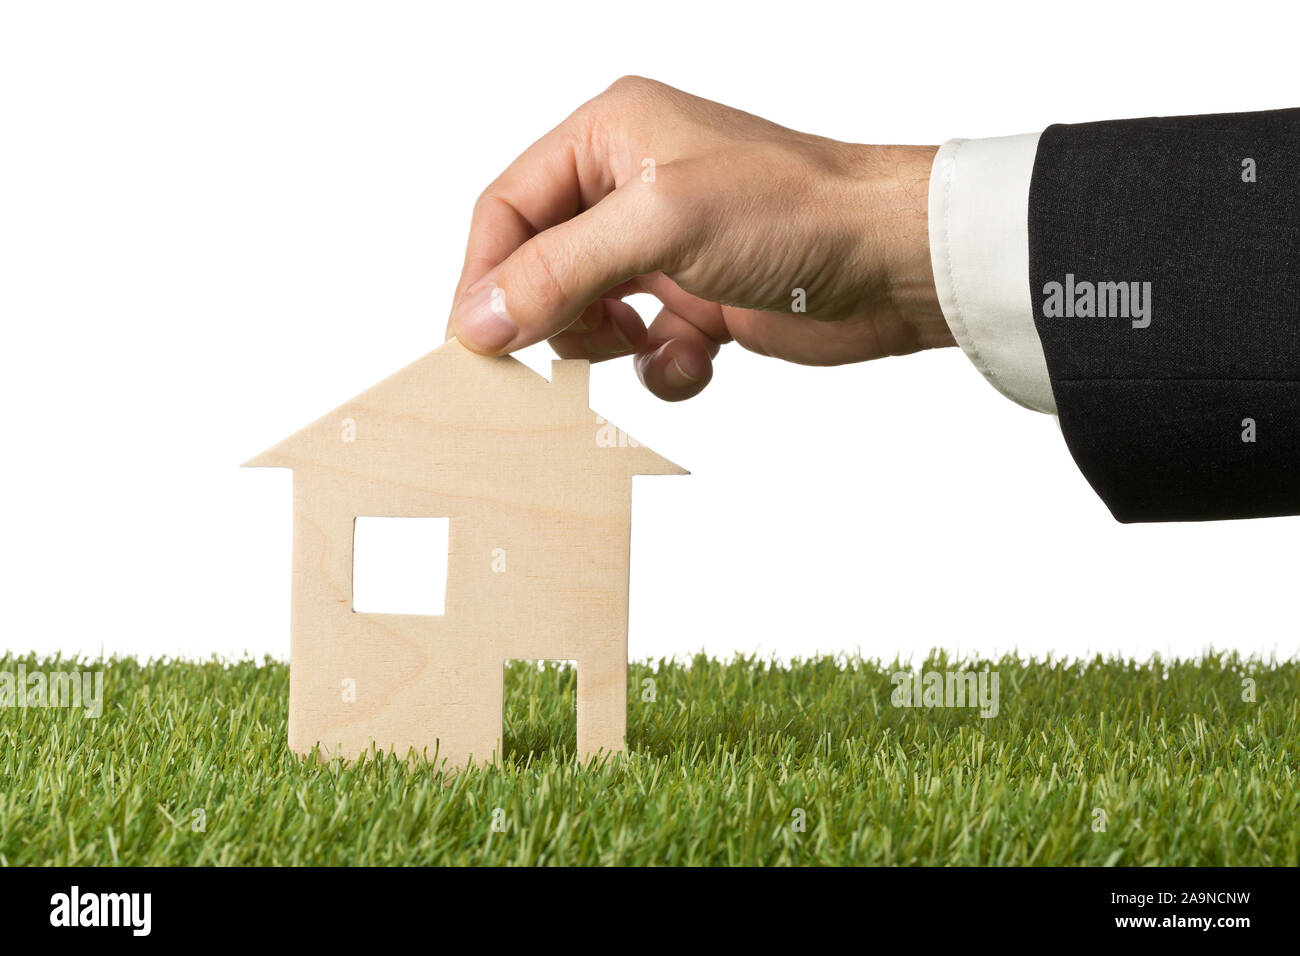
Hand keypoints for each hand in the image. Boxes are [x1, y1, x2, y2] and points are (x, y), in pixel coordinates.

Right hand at [447, 76, 951, 400]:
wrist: (893, 263)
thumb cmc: (793, 210)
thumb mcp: (659, 226)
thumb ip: (559, 270)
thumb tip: (480, 319)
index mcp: (609, 137)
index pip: (508, 208)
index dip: (484, 275)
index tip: (476, 342)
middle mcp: (630, 187)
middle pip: (540, 264)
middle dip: (548, 316)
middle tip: (551, 360)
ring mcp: (664, 248)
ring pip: (587, 312)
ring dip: (606, 345)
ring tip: (640, 343)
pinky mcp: (698, 300)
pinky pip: (643, 348)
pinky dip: (659, 366)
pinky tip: (694, 356)